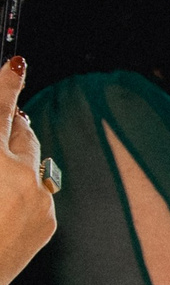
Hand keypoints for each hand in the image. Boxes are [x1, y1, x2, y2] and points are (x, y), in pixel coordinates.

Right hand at [0, 58, 57, 284]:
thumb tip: (3, 124)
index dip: (6, 83)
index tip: (17, 61)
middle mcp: (19, 176)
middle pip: (22, 132)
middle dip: (11, 122)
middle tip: (4, 115)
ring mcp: (40, 200)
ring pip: (35, 161)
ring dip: (18, 155)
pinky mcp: (50, 223)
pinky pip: (40, 192)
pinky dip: (25, 189)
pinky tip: (4, 204)